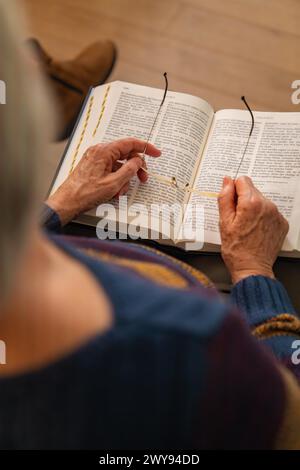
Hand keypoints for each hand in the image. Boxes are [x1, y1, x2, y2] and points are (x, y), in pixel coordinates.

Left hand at [46, 138, 160, 224]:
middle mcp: (99, 152)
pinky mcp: (93, 168)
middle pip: (125, 154)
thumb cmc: (85, 193)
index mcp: (104, 151)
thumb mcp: (113, 183)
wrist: (67, 202)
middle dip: (135, 168)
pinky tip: (115, 192)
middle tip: (143, 177)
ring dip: (124, 178)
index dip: (145, 148)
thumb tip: (138, 161)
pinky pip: (110, 170)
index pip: (130, 143)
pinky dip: (116, 180)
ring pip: (118, 165)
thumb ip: (129, 170)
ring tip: (122, 191)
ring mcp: (95, 160)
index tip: (156, 153)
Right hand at [218, 176, 288, 283]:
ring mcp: (277, 215)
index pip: (242, 180)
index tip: (231, 203)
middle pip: (252, 190)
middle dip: (243, 200)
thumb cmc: (236, 250)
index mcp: (251, 203)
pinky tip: (256, 230)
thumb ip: (225, 198)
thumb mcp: (224, 222)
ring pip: (261, 201)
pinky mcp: (282, 223)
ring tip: (246, 227)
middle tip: (237, 219)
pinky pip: (270, 212)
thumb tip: (227, 182)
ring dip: (253, 209)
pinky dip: (263, 218)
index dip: (233, 190)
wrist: (252, 268)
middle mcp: (267, 205)